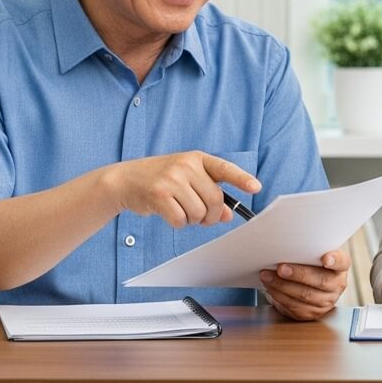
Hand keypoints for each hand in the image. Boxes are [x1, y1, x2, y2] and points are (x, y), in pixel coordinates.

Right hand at [107, 151, 260, 228]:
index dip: (241, 179)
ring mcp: (172, 179)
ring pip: (199, 213)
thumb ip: (208, 194)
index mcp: (196, 158)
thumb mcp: (186, 181)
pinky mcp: (159, 194)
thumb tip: (228, 215)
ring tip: (180, 210)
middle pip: (215, 200)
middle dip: (212, 215)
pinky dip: (178, 223)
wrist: (125, 179)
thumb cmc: (160, 180)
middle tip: (203, 218)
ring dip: (193, 220)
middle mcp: (186, 165)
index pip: (224, 169)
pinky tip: (169, 213)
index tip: (256, 188)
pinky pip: (181, 220)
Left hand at [260, 248, 349, 320]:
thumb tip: (287, 244)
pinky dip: (279, 296)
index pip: (341, 262)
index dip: (335, 260)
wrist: (308, 285)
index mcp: (340, 267)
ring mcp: (326, 302)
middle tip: (281, 268)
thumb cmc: (310, 264)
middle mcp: (337, 285)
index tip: (325, 258)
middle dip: (298, 274)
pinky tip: (270, 286)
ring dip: (282, 285)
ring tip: (267, 275)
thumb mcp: (314, 254)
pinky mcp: (312, 313)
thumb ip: (308, 250)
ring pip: (304, 295)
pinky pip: (294, 306)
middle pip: (320, 281)